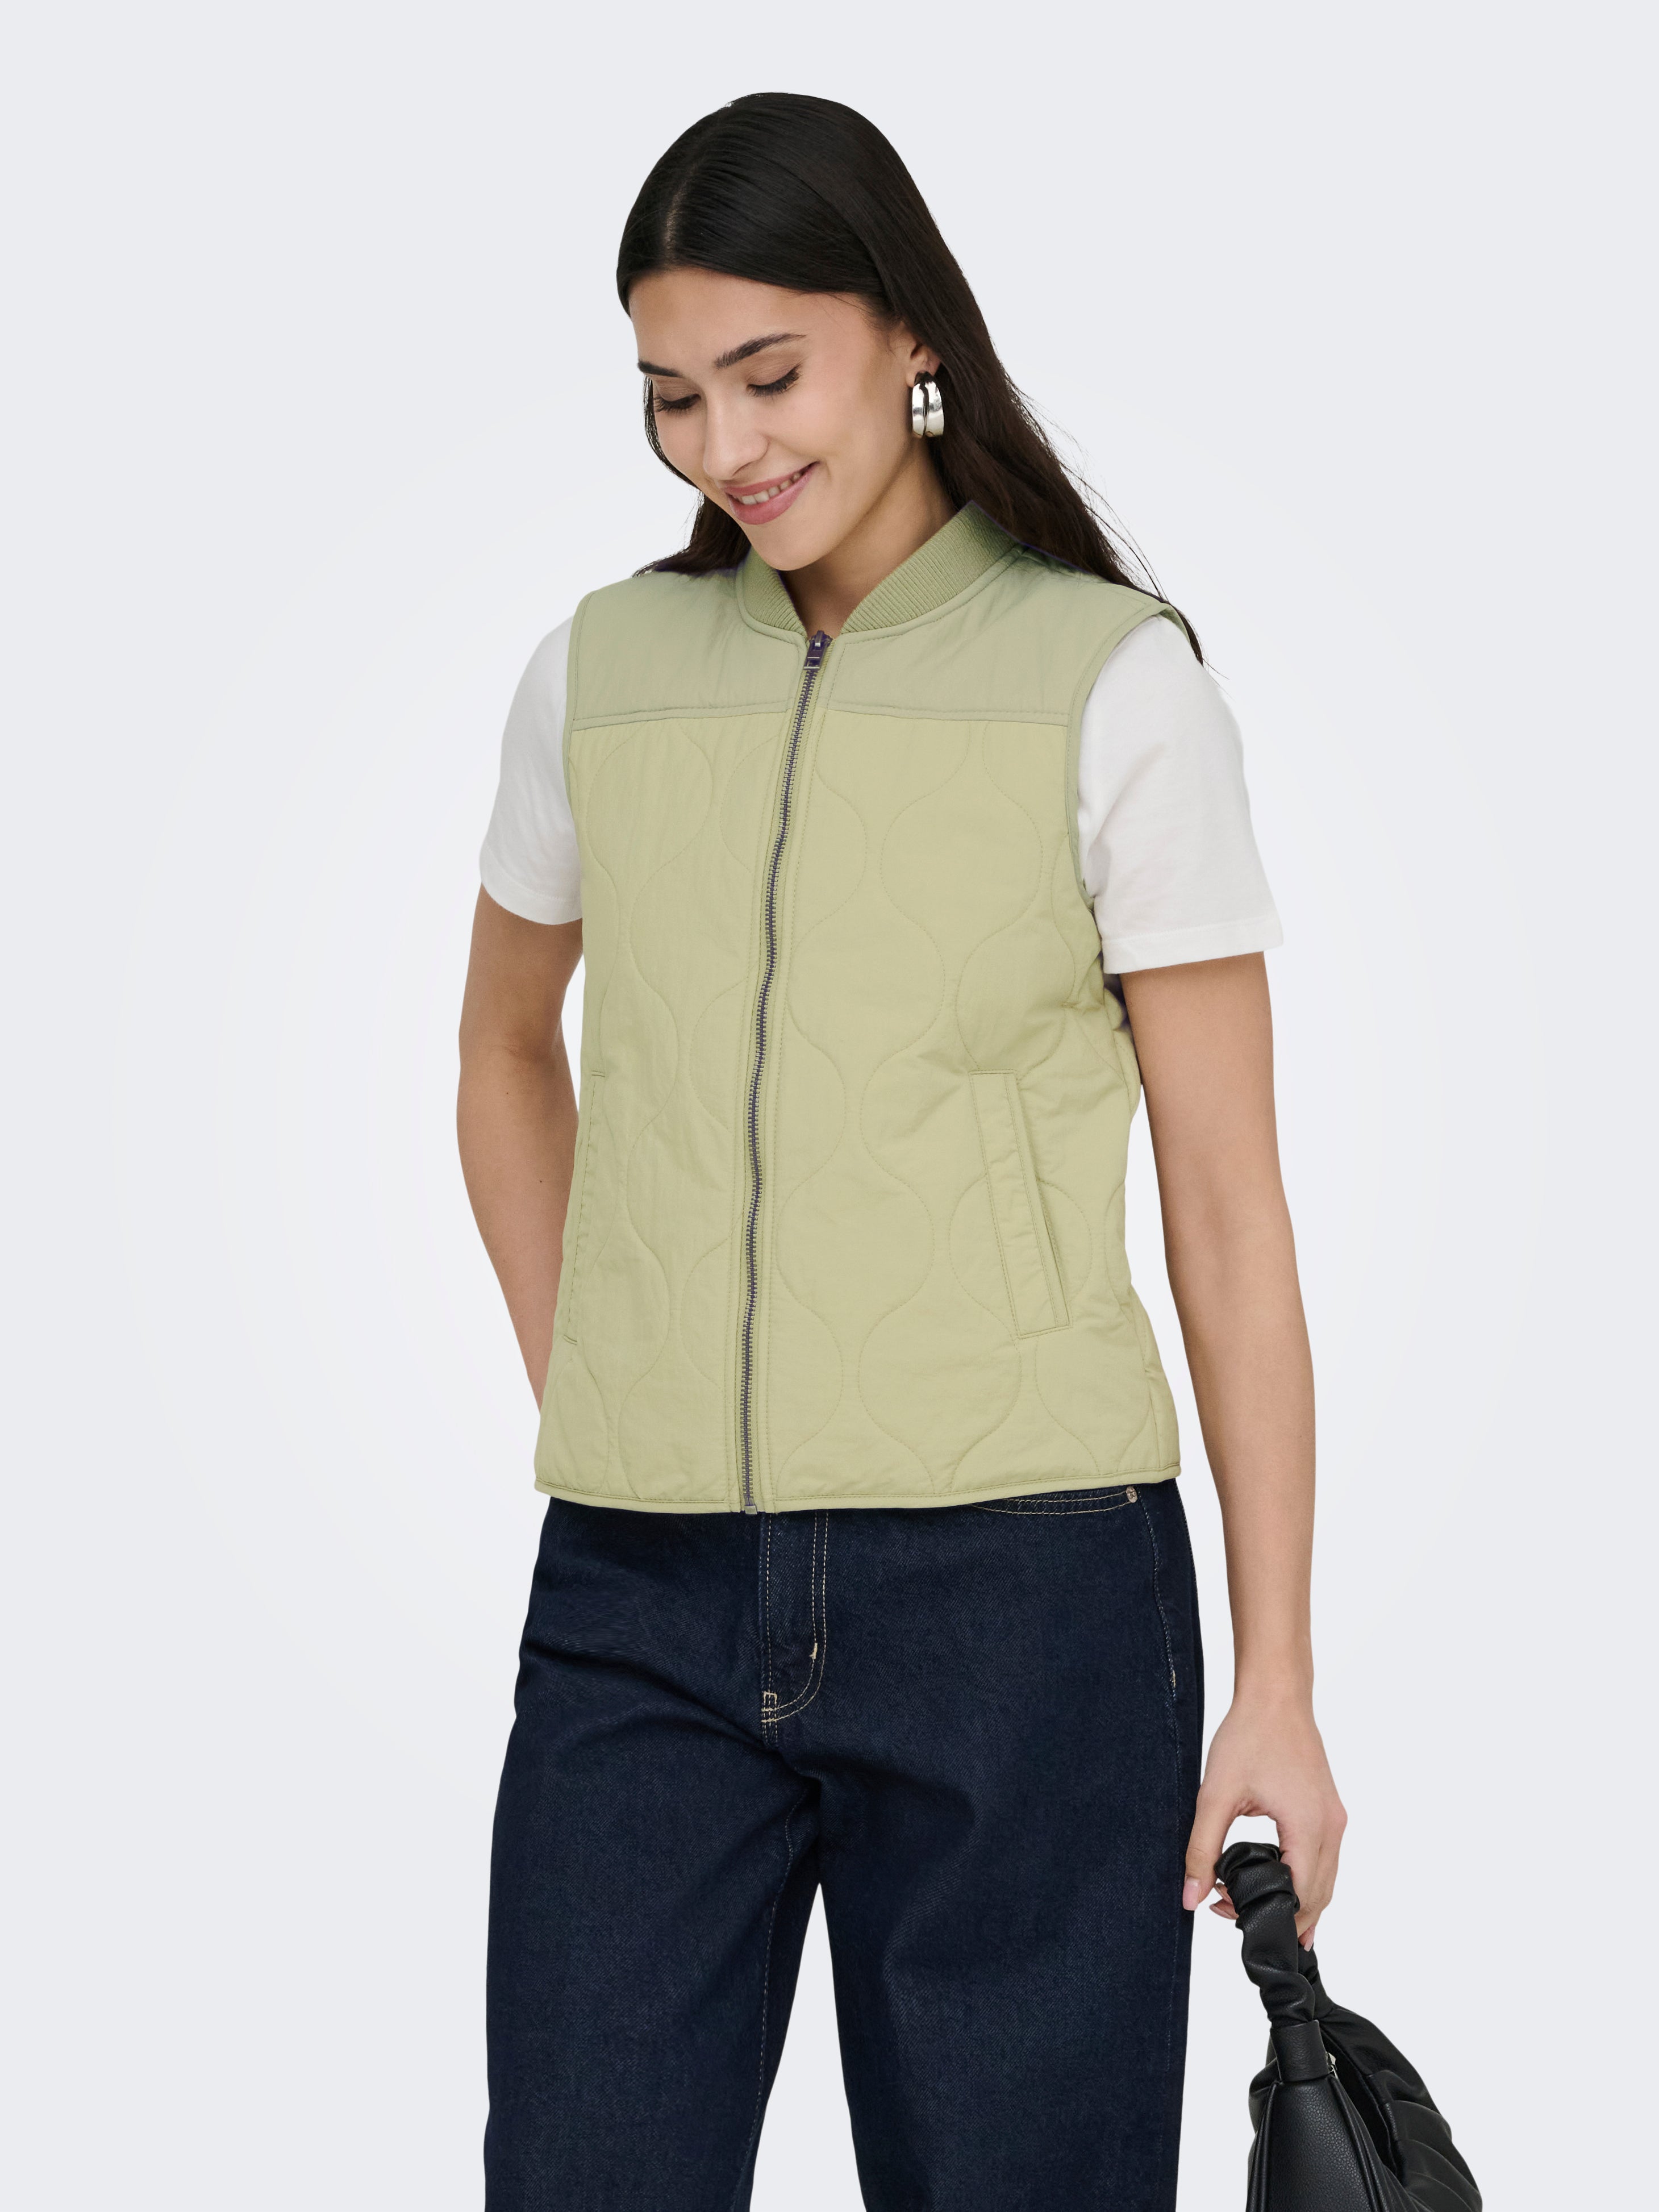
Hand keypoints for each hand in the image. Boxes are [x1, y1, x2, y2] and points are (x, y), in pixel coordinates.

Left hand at [1182, 1689, 1346, 1946]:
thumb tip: (1191, 1897)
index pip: (1300, 1898)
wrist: (1275, 1694)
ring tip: (1250, 1903)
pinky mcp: (1330, 1810)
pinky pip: (1325, 1860)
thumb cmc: (1250, 1735)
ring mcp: (1335, 1818)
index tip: (1227, 1914)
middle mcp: (1331, 1827)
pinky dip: (1305, 1879)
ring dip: (1295, 1900)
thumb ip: (1202, 1850)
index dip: (1267, 1916)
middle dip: (1281, 1915)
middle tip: (1232, 1913)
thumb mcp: (1215, 1795)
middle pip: (1318, 1897)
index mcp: (1309, 1827)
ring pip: (1326, 1882)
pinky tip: (1280, 1884)